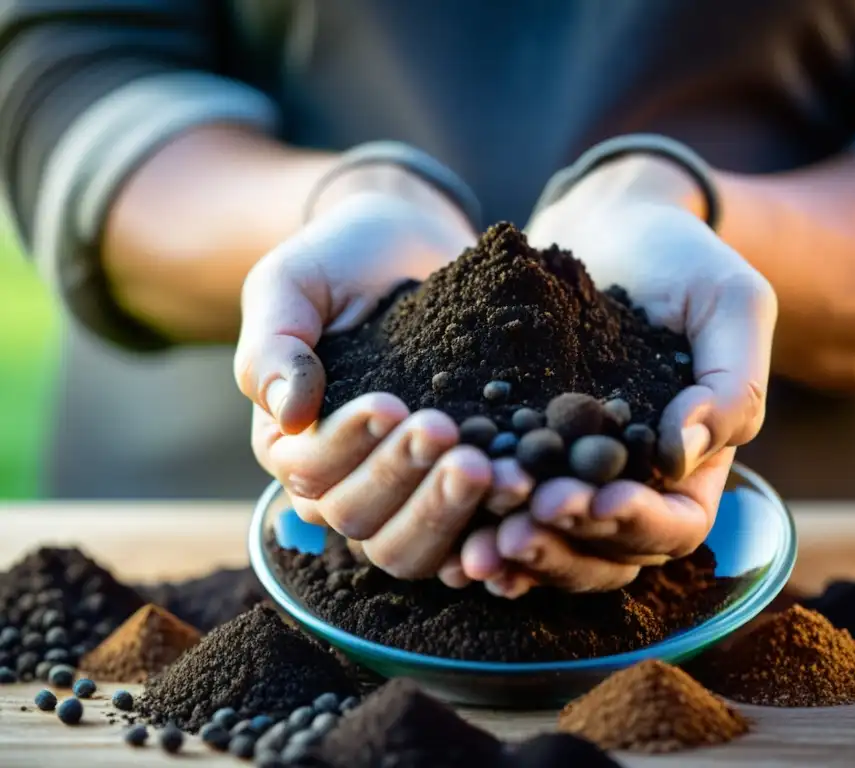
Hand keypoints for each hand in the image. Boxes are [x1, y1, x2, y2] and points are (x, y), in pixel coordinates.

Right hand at [235, 165, 516, 579]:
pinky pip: (468, 537)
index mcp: (291, 441)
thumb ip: (274, 342)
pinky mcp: (454, 492)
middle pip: (359, 519)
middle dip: (405, 480)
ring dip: (450, 514)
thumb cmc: (340, 262)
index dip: (348, 445)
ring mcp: (402, 494)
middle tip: (451, 437)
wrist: (410, 248)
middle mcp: (341, 481)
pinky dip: (493, 533)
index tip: (391, 403)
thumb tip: (288, 414)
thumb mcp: (292, 284)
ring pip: (410, 546)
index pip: (309, 469)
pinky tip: (524, 501)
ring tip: (497, 472)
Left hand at [453, 154, 776, 596]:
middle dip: (566, 545)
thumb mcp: (730, 304)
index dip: (640, 524)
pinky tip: (452, 535)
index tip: (599, 500)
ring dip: (519, 551)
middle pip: (610, 553)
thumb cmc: (683, 261)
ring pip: (554, 543)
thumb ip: (731, 382)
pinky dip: (480, 526)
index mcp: (694, 462)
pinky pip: (504, 506)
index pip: (678, 523)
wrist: (611, 224)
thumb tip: (681, 454)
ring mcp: (575, 476)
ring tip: (477, 546)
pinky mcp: (523, 455)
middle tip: (520, 525)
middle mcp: (635, 484)